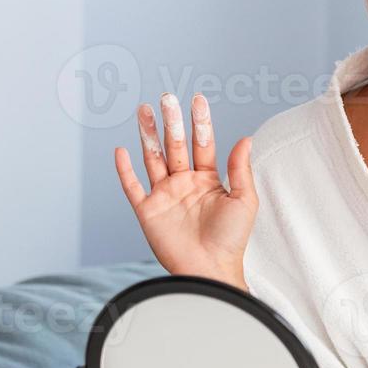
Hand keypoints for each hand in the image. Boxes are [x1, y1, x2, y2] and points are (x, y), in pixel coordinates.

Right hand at [113, 93, 257, 289]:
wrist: (211, 270)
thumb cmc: (232, 240)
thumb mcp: (244, 200)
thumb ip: (240, 169)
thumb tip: (246, 138)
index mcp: (208, 180)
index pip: (202, 144)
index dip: (200, 122)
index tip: (197, 99)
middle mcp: (184, 183)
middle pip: (175, 145)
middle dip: (171, 121)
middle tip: (167, 97)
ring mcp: (164, 196)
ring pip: (153, 158)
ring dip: (148, 135)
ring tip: (144, 110)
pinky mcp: (148, 211)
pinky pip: (133, 186)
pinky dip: (125, 170)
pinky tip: (121, 150)